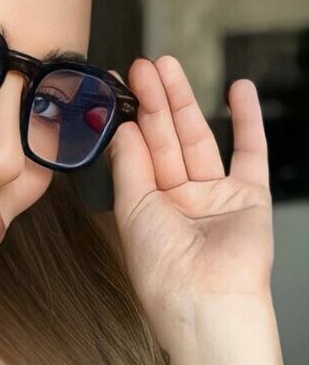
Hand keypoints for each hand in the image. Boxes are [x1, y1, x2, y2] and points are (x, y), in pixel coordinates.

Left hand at [104, 56, 273, 353]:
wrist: (206, 298)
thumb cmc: (163, 269)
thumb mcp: (133, 210)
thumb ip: (129, 165)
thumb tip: (122, 127)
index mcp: (146, 208)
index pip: (135, 153)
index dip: (126, 119)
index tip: (114, 86)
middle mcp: (178, 201)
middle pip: (164, 140)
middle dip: (152, 101)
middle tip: (141, 66)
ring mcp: (215, 197)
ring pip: (198, 139)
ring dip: (183, 102)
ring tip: (168, 66)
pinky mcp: (249, 196)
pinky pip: (250, 151)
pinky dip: (247, 120)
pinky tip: (238, 89)